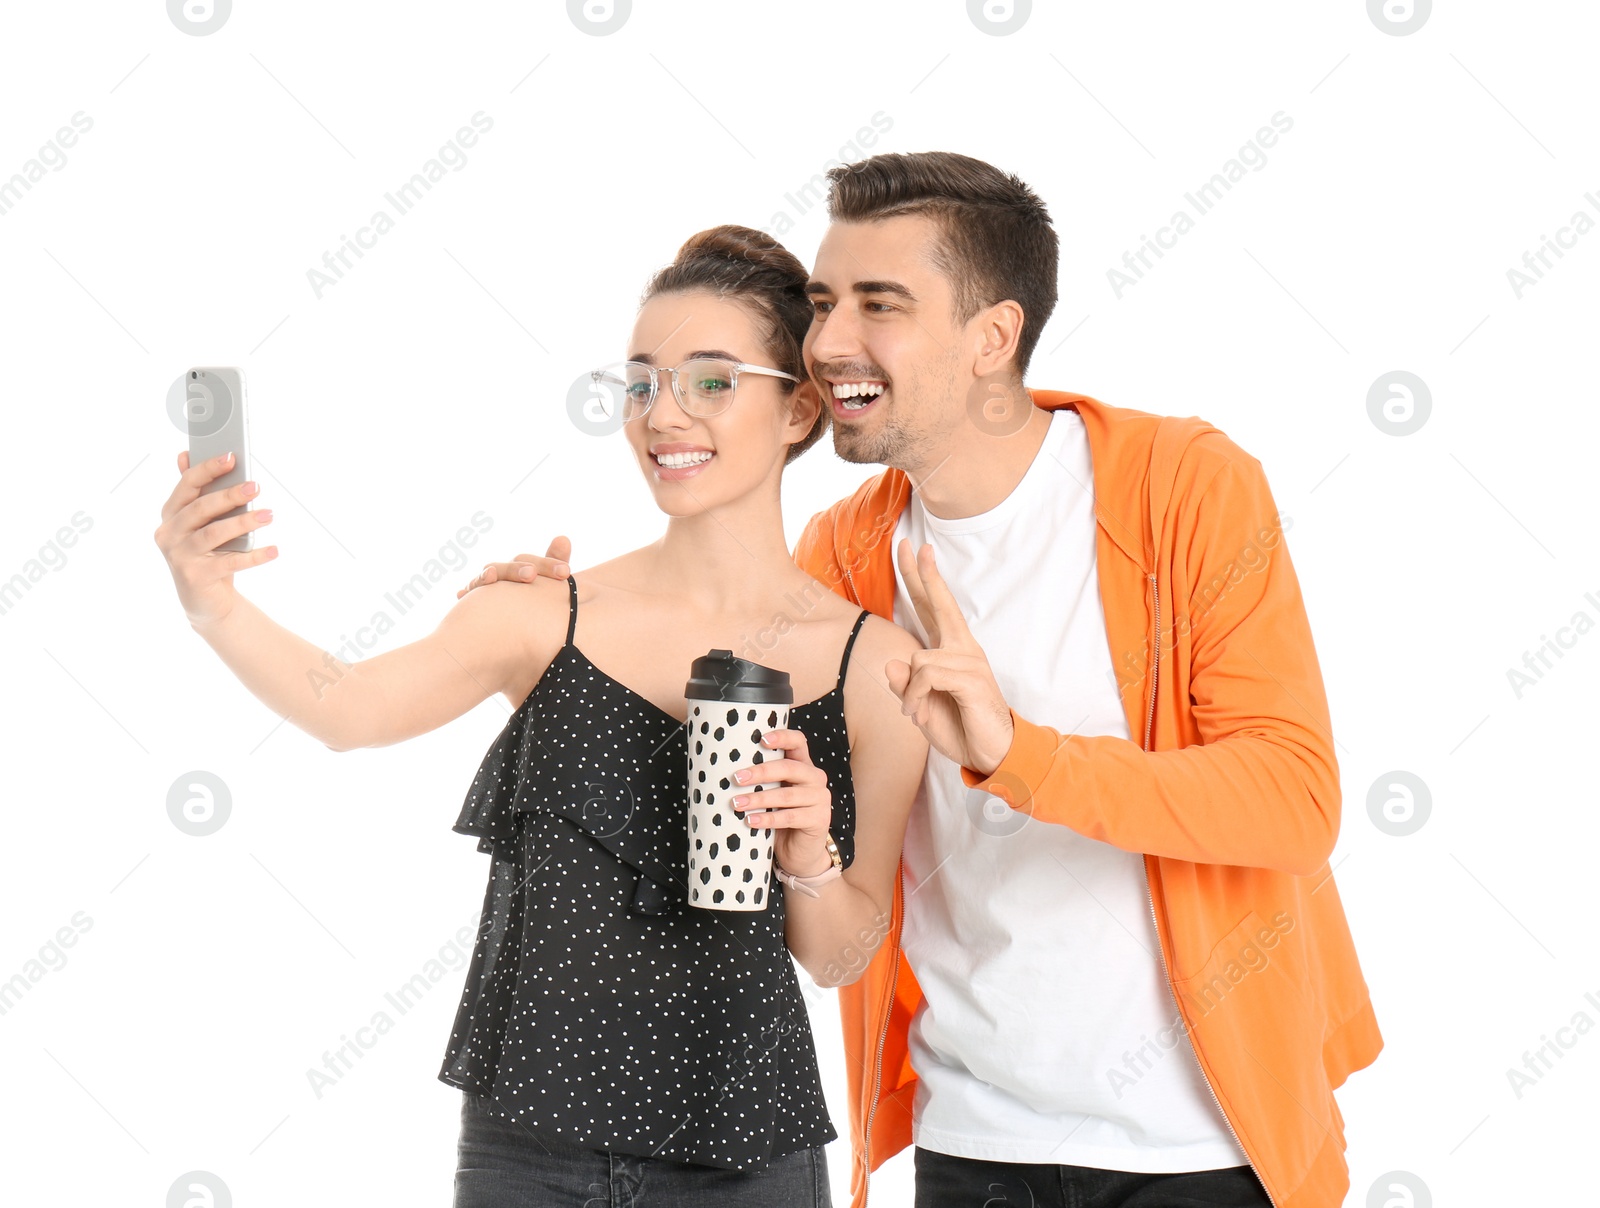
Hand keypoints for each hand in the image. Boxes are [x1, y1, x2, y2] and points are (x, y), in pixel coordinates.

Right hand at [154, 449, 276, 628]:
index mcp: (171, 513)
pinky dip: (253, 557)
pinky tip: (274, 550)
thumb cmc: (208, 552)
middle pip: (201, 508)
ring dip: (243, 523)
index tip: (232, 456)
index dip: (208, 468)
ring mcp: (179, 556)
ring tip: (269, 515)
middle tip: (257, 486)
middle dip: (230, 495)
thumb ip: (197, 493)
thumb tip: (184, 455)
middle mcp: (169, 533)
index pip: (187, 484)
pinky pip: (229, 563)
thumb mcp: (202, 523)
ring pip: (214, 533)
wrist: (206, 600)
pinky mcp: (195, 576)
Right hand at [456, 536, 572, 598]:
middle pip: (510, 566)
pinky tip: (461, 593)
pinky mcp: (473, 599)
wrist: (515, 623)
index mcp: (524, 570)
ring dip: (487, 575)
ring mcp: (487, 585)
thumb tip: (563, 538)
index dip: (548, 564)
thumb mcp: (550, 586)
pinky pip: (468, 593)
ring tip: (491, 575)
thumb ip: (556, 563)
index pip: (533, 562)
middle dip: (518, 569)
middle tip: (531, 574)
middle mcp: (505, 574)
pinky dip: (466, 592)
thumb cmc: (536, 601)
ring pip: (486, 576)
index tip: (566, 572)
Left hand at [730, 728, 834, 877]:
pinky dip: (768, 819)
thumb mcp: (774, 793)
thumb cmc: (781, 817)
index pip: (798, 741)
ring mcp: (820, 798)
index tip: (761, 739)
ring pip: (786, 795)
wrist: (800, 852)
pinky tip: (751, 821)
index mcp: (804, 765)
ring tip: (737, 803)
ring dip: (759, 798)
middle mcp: (815, 778)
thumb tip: (728, 772)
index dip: (782, 737)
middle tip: (736, 778)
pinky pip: (790, 817)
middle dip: (760, 772)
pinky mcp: (819, 819)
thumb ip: (763, 781)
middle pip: (789, 768)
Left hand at [885, 538, 1013, 776]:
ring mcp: (968, 661)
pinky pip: (927, 674)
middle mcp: (961, 649)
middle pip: (938, 604)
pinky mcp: (971, 678)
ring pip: (918, 658)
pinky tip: (921, 713)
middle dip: (922, 574)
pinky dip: (917, 696)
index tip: (915, 548)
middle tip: (909, 544)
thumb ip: (906, 686)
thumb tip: (892, 665)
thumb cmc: (960, 728)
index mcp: (950, 651)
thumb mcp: (921, 707)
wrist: (992, 754)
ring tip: (916, 712)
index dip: (922, 579)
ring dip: (910, 691)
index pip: (932, 608)